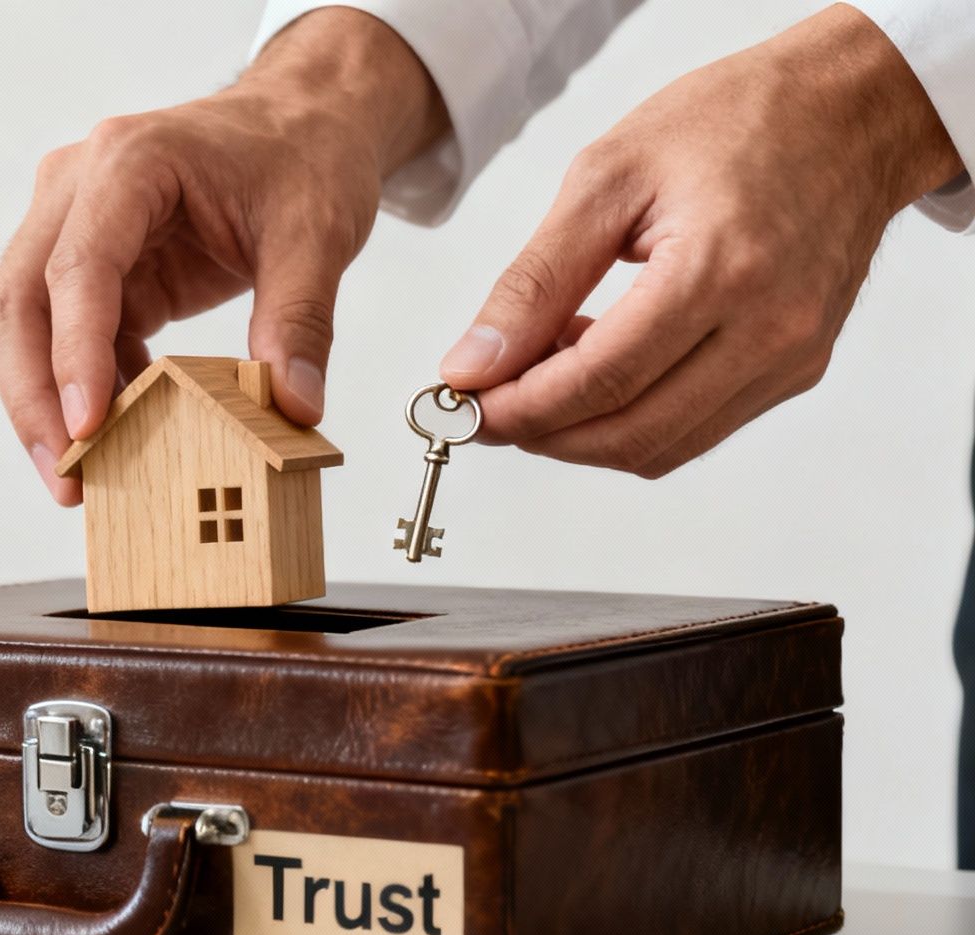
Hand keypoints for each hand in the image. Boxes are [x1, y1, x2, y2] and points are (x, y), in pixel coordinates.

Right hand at [0, 9, 444, 504]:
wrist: (299, 120)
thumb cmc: (300, 153)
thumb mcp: (317, 232)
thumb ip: (301, 319)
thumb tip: (291, 407)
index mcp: (129, 162)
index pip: (78, 267)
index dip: (75, 353)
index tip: (86, 427)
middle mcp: (78, 188)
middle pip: (20, 302)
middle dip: (33, 399)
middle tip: (66, 478)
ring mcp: (71, 225)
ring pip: (22, 324)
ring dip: (41, 403)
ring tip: (80, 476)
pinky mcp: (88, 266)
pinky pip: (63, 337)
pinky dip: (81, 390)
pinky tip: (115, 435)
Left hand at [440, 3, 963, 477]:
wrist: (849, 110)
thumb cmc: (735, 121)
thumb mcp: (606, 178)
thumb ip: (533, 282)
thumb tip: (471, 364)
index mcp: (719, 271)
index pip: (600, 382)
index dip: (519, 409)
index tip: (462, 405)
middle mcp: (771, 328)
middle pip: (630, 434)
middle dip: (541, 434)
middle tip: (485, 406)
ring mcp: (793, 356)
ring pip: (663, 447)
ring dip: (583, 433)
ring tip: (539, 376)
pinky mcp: (799, 368)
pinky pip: (698, 427)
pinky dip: (633, 415)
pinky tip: (598, 367)